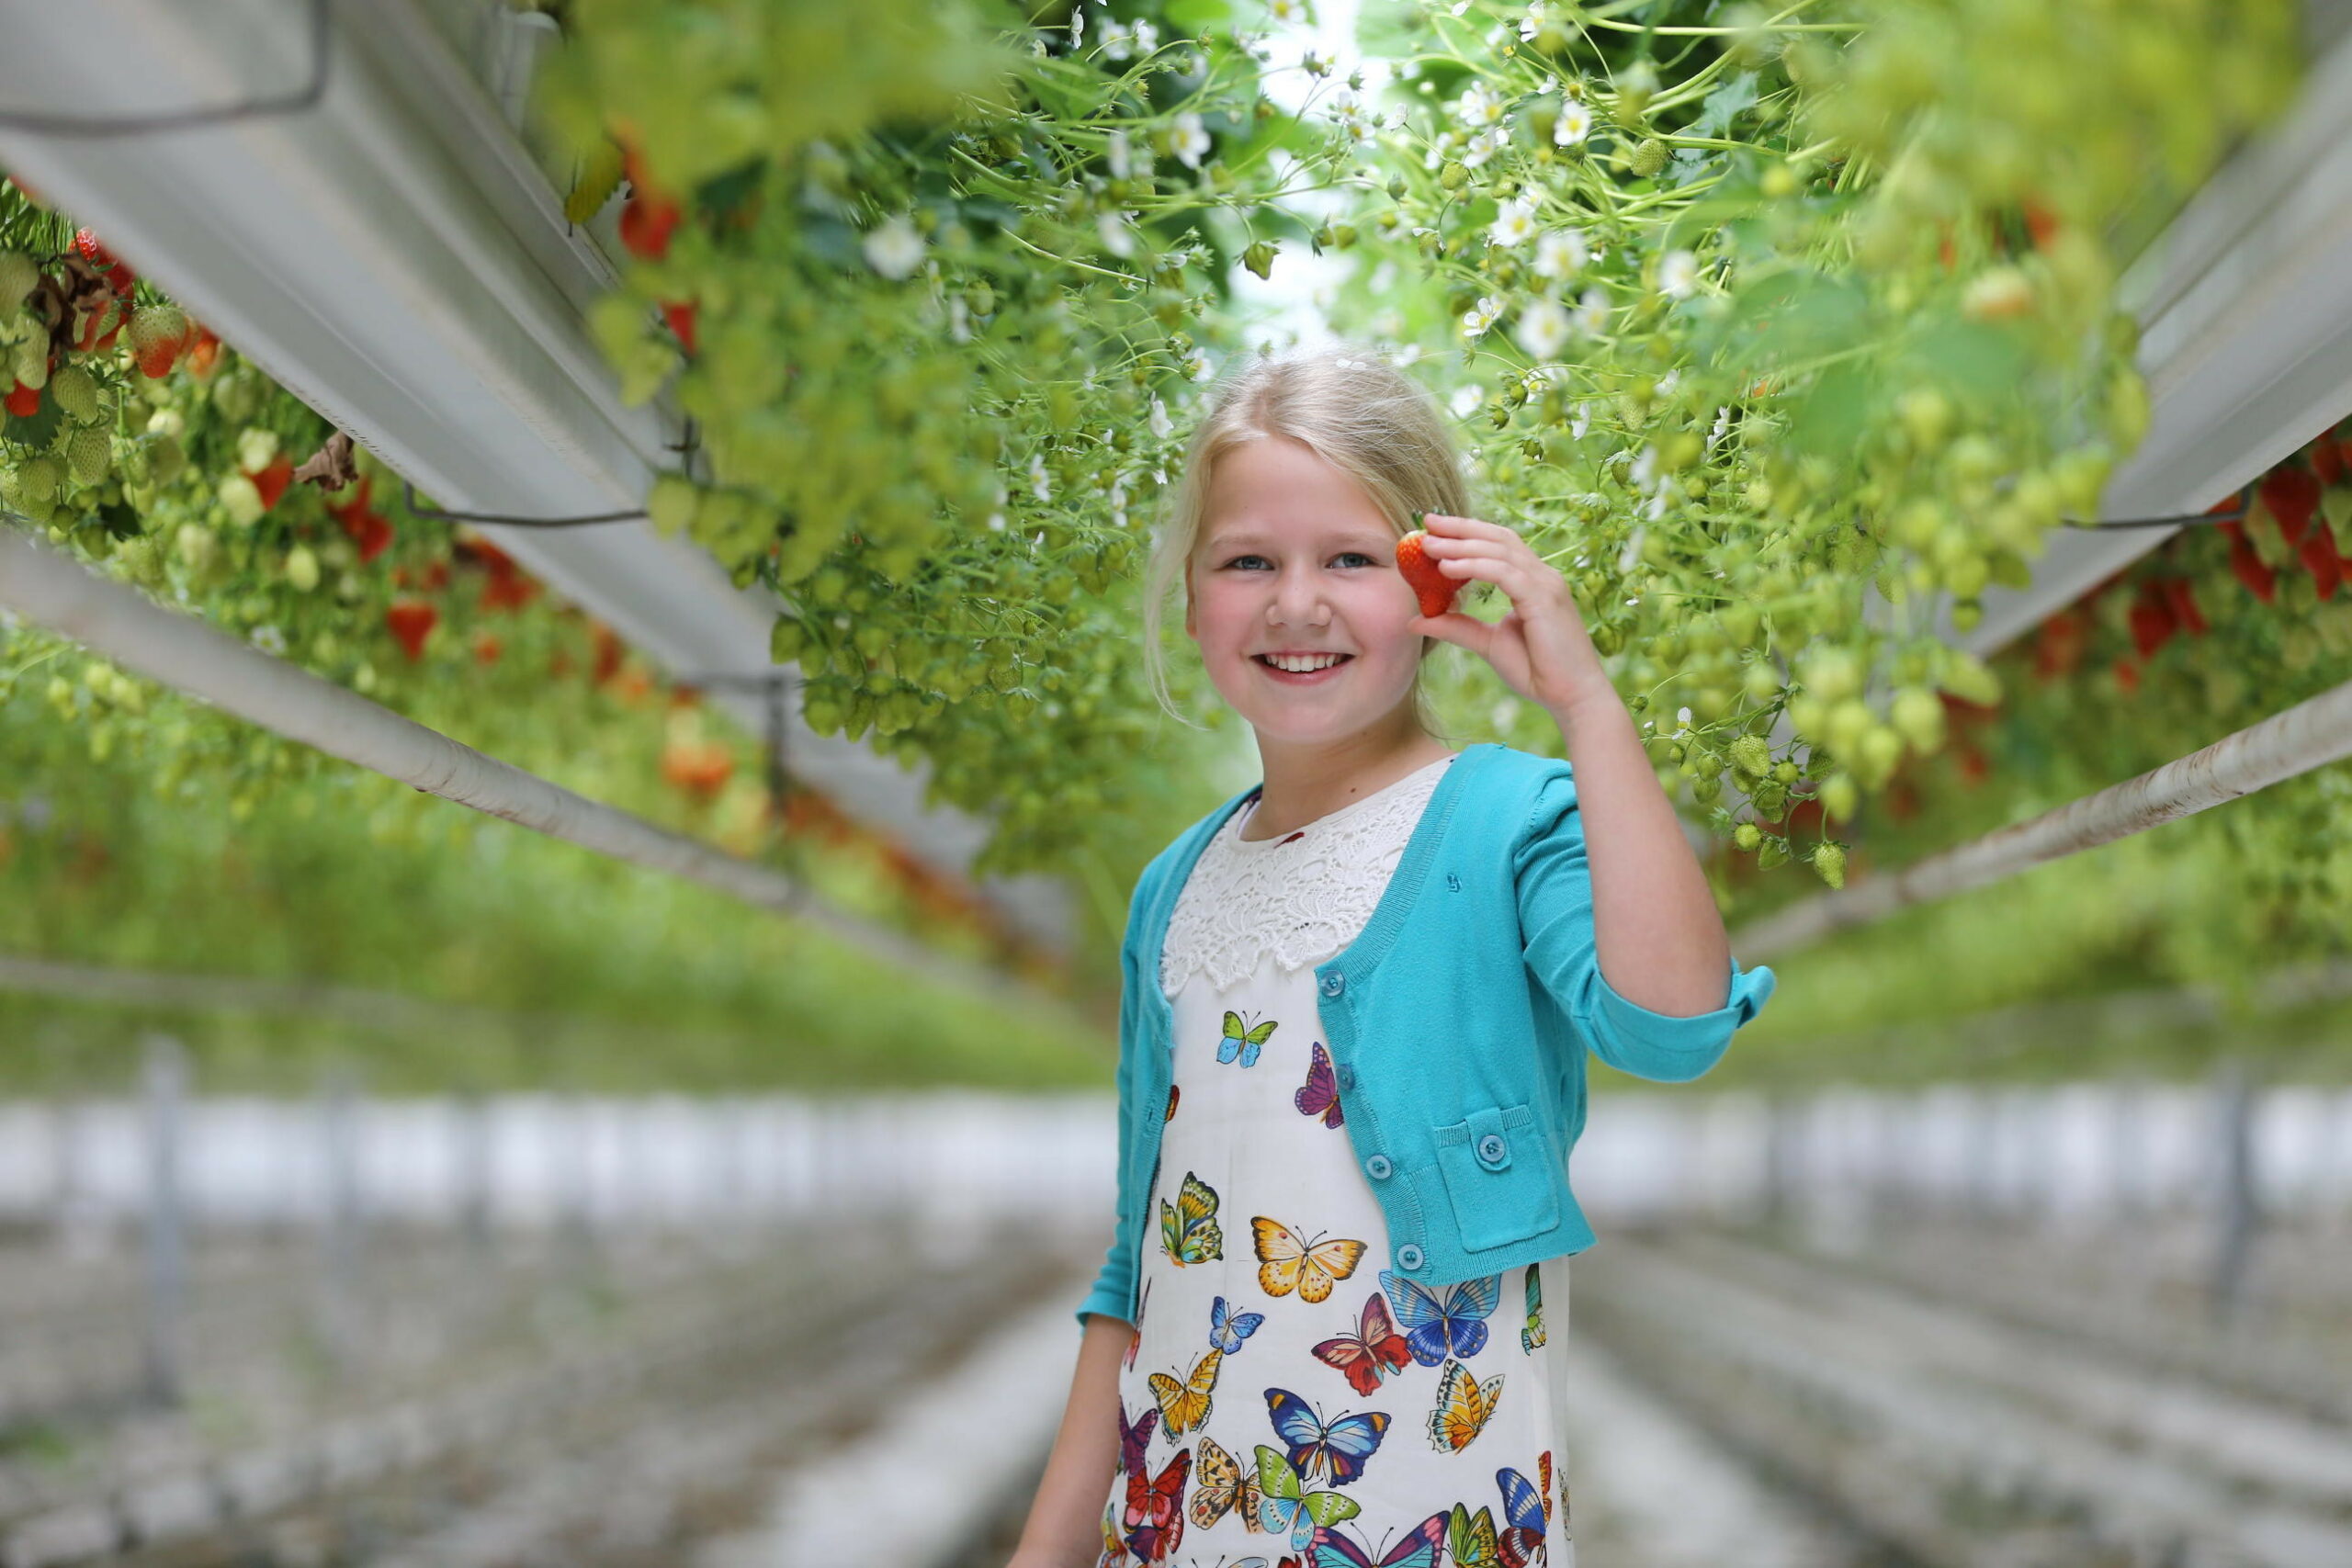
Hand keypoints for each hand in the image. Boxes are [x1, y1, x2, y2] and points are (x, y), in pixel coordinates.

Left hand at [1409, 511, 1612, 712]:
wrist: (1571, 697)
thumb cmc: (1537, 671)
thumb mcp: (1487, 644)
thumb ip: (1456, 627)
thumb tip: (1416, 620)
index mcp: (1533, 582)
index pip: (1498, 545)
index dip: (1467, 532)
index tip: (1432, 527)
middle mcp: (1542, 576)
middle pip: (1498, 538)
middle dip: (1461, 527)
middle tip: (1427, 521)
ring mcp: (1546, 584)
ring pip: (1499, 551)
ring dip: (1461, 545)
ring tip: (1429, 545)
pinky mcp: (1545, 599)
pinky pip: (1505, 573)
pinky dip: (1475, 566)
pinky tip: (1447, 568)